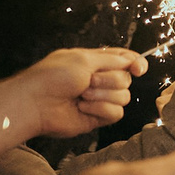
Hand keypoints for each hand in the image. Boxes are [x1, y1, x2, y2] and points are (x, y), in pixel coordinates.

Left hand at [0, 48, 150, 140]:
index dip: (136, 63)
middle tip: (86, 81)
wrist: (36, 103)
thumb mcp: (82, 59)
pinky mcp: (98, 116)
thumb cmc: (52, 77)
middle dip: (108, 80)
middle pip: (126, 79)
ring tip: (80, 96)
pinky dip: (99, 109)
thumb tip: (133, 61)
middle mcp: (99, 79)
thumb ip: (112, 59)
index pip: (125, 59)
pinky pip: (116, 113)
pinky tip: (82, 108)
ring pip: (124, 97)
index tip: (138, 69)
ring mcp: (100, 98)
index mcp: (94, 62)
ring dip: (101, 96)